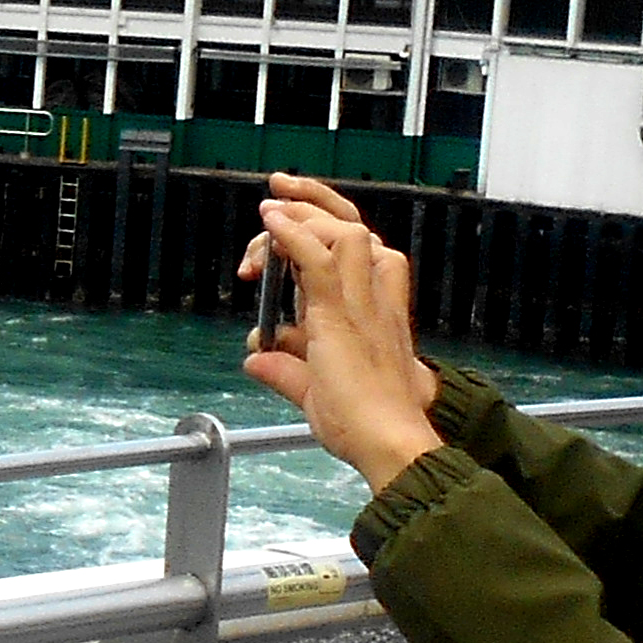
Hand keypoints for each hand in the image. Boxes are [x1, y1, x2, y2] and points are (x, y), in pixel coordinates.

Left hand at [237, 178, 445, 492]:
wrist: (387, 441)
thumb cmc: (364, 423)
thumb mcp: (312, 391)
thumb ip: (284, 370)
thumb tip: (255, 357)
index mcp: (373, 306)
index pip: (354, 245)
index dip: (317, 227)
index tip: (275, 228)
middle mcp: (373, 297)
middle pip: (352, 227)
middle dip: (313, 203)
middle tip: (273, 201)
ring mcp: (362, 304)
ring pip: (340, 233)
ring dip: (301, 218)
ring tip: (268, 218)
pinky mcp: (343, 317)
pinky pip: (318, 260)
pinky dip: (291, 237)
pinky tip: (271, 224)